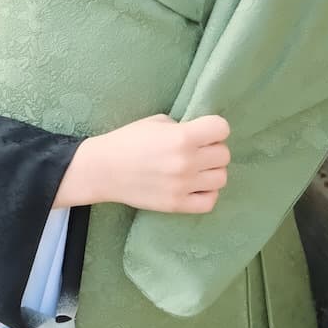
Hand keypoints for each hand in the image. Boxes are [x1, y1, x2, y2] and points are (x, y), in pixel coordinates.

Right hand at [56, 115, 231, 214]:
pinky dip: (207, 193)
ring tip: (196, 168)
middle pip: (224, 154)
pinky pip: (210, 201)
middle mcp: (186, 162)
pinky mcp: (177, 205)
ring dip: (211, 171)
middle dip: (212, 149)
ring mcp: (183, 185)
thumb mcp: (157, 123)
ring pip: (221, 178)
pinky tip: (195, 186)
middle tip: (197, 150)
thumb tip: (203, 137)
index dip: (215, 128)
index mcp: (182, 137)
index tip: (204, 131)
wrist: (103, 170)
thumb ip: (183, 128)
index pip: (222, 128)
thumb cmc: (128, 140)